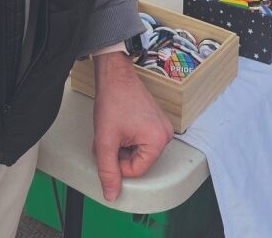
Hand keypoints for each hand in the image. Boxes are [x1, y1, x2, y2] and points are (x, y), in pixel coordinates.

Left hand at [92, 52, 172, 201]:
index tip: (110, 146)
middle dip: (120, 154)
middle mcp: (166, 134)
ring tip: (116, 129)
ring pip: (138, 152)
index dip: (117, 163)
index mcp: (158, 141)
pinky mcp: (157, 122)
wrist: (115, 77)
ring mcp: (162, 127)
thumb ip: (108, 171)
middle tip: (112, 136)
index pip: (135, 171)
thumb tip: (112, 193)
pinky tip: (121, 125)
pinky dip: (127, 138)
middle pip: (138, 162)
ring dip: (123, 146)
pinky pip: (141, 141)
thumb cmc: (114, 102)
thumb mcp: (105, 142)